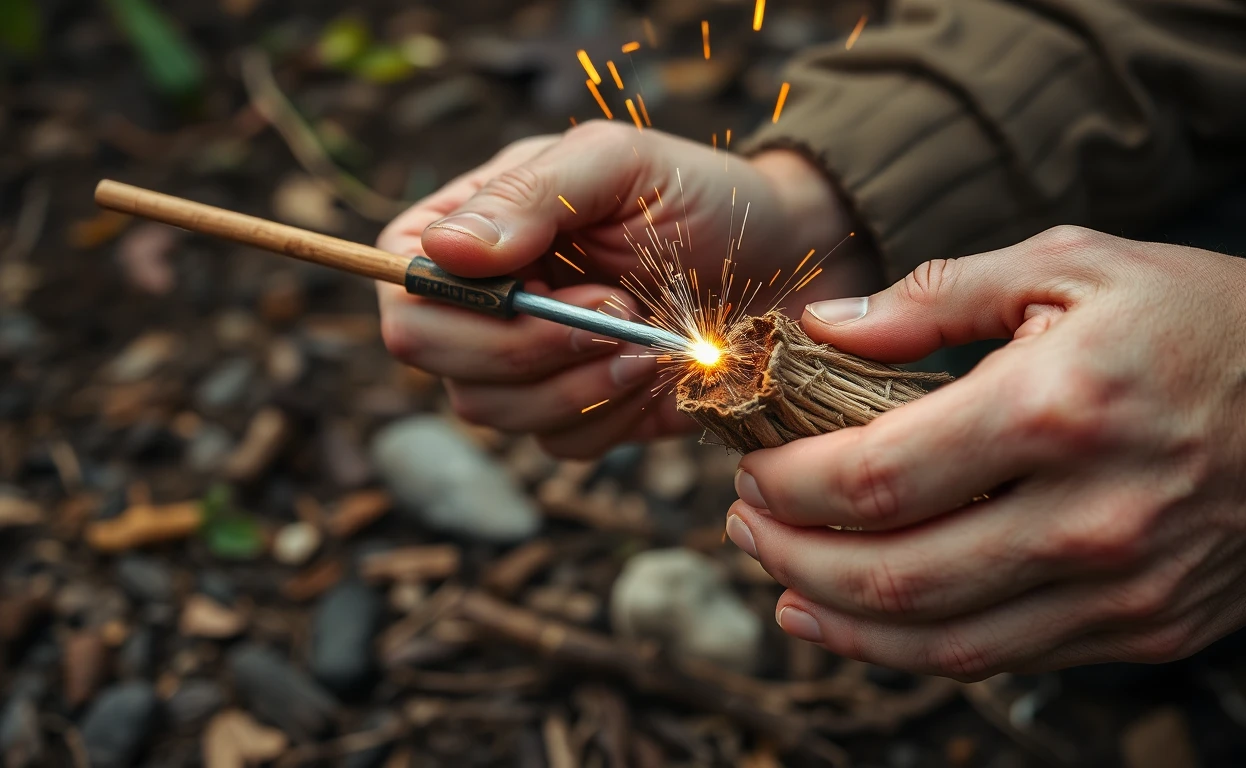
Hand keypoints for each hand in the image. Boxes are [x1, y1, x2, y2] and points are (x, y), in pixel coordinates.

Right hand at [377, 121, 882, 456]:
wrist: (785, 260)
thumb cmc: (700, 196)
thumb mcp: (620, 165)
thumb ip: (530, 195)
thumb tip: (441, 251)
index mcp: (470, 233)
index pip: (405, 290)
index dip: (468, 307)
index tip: (565, 286)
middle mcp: (481, 304)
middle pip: (436, 361)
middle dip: (534, 348)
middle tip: (620, 312)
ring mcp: (524, 367)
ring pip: (496, 414)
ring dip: (583, 383)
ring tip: (652, 336)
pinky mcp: (576, 415)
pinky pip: (562, 446)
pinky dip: (616, 416)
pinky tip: (660, 373)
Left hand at [725, 226, 1245, 679]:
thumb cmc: (1206, 319)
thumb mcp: (1074, 265)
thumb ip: (940, 295)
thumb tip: (824, 327)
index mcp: (1059, 410)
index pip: (877, 478)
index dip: (788, 485)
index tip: (749, 466)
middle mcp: (1091, 517)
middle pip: (891, 576)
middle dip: (789, 554)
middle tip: (742, 523)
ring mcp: (1124, 591)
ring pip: (940, 642)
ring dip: (837, 619)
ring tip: (780, 581)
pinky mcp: (1149, 632)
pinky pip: (1005, 658)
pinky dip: (916, 647)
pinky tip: (864, 620)